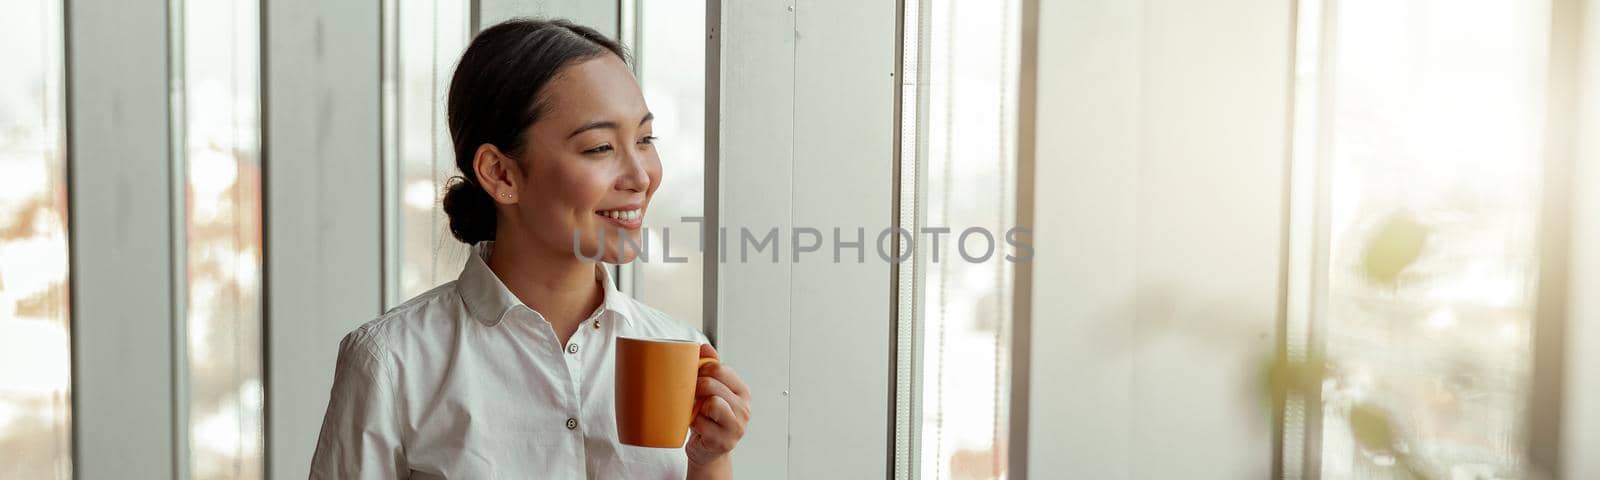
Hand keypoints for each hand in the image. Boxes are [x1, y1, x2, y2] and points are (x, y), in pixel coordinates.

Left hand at [686, 344, 751, 467]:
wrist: (707, 451)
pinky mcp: (723, 441)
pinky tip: (697, 426)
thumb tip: (704, 347)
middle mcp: (744, 409)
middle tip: (692, 394)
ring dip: (696, 406)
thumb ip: (710, 367)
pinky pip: (701, 423)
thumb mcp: (712, 391)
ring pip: (710, 403)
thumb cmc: (708, 419)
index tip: (695, 376)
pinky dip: (694, 423)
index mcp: (742, 392)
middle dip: (696, 387)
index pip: (721, 369)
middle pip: (712, 384)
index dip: (702, 369)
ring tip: (696, 410)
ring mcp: (736, 426)